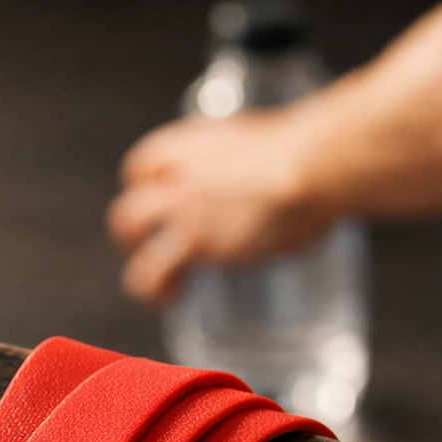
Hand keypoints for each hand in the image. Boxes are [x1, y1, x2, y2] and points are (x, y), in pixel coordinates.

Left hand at [106, 109, 336, 304]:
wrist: (316, 164)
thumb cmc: (316, 155)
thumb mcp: (276, 152)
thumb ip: (263, 174)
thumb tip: (289, 199)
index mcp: (196, 143)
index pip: (147, 163)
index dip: (150, 186)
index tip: (166, 202)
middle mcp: (180, 170)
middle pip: (131, 191)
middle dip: (135, 225)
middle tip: (158, 247)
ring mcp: (183, 204)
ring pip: (126, 225)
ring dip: (139, 250)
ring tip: (161, 281)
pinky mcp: (194, 241)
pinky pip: (150, 271)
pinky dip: (157, 288)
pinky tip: (175, 298)